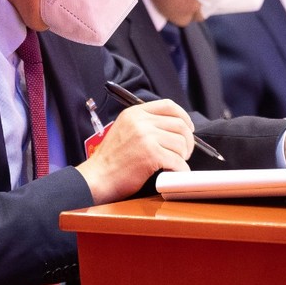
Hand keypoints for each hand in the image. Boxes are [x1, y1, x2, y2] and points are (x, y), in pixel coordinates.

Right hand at [75, 99, 194, 203]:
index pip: (168, 106)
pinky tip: (175, 173)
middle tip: (184, 152)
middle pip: (179, 124)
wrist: (97, 178)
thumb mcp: (124, 130)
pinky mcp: (151, 155)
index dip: (184, 116)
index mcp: (134, 113)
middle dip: (188, 140)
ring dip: (183, 156)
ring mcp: (146, 137)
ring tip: (176, 163)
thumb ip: (145, 123)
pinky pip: (177, 161)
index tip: (188, 128)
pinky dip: (181, 169)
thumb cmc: (111, 160)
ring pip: (181, 143)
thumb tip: (174, 126)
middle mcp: (140, 121)